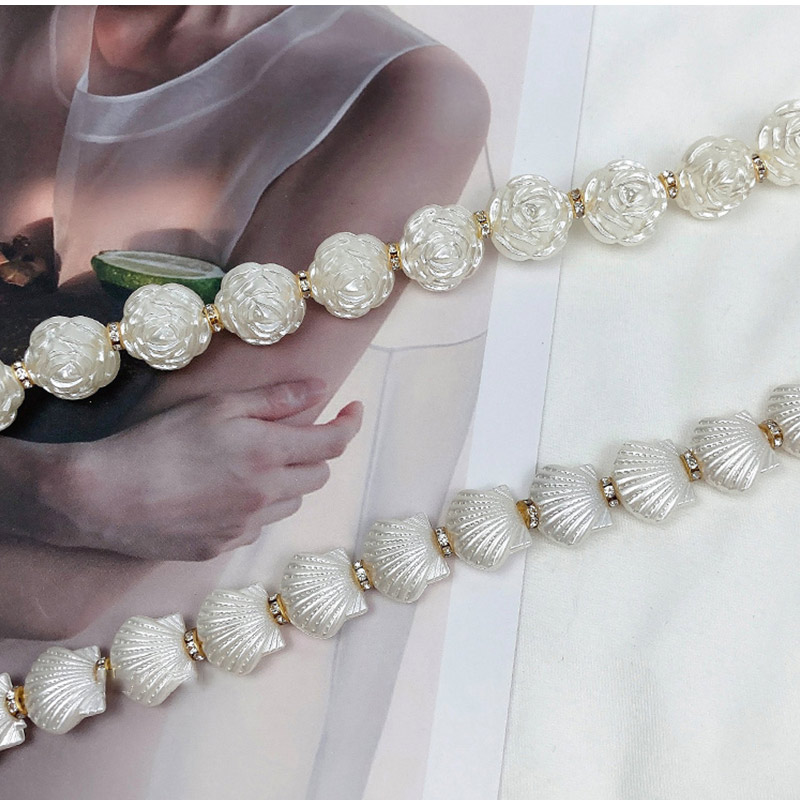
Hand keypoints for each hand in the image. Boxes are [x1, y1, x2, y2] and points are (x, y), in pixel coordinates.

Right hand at [47, 379, 361, 559]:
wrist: (104, 497)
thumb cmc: (158, 442)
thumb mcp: (218, 407)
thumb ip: (275, 399)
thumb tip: (321, 389)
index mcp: (269, 455)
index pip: (333, 443)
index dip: (349, 424)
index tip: (353, 410)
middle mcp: (267, 495)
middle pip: (318, 475)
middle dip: (315, 453)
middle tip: (292, 435)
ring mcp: (246, 526)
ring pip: (290, 502)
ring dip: (286, 480)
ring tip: (250, 463)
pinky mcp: (223, 547)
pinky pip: (257, 525)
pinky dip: (256, 506)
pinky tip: (224, 493)